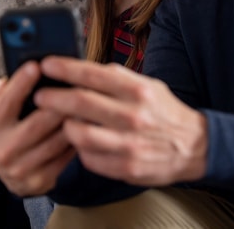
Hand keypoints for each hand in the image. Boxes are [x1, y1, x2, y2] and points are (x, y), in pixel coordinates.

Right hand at [0, 61, 75, 195]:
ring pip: (56, 140)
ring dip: (74, 120)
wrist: (12, 175)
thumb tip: (16, 70)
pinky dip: (77, 138)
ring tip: (88, 102)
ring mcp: (21, 169)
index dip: (21, 83)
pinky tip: (87, 124)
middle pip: (38, 122)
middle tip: (75, 83)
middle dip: (59, 102)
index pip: (6, 102)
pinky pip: (65, 156)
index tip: (36, 65)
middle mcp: (2, 151)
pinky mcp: (40, 181)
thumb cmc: (9, 131)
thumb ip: (1, 91)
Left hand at [35, 57, 208, 185]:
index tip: (47, 64)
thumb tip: (79, 68)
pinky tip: (81, 142)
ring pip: (79, 133)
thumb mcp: (147, 85)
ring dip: (64, 125)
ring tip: (61, 120)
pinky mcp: (126, 168)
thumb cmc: (163, 111)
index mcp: (137, 90)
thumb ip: (116, 77)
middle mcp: (133, 115)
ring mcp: (129, 144)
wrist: (194, 146)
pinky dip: (80, 149)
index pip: (92, 75)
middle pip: (80, 103)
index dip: (64, 68)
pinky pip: (88, 158)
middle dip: (53, 97)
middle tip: (40, 95)